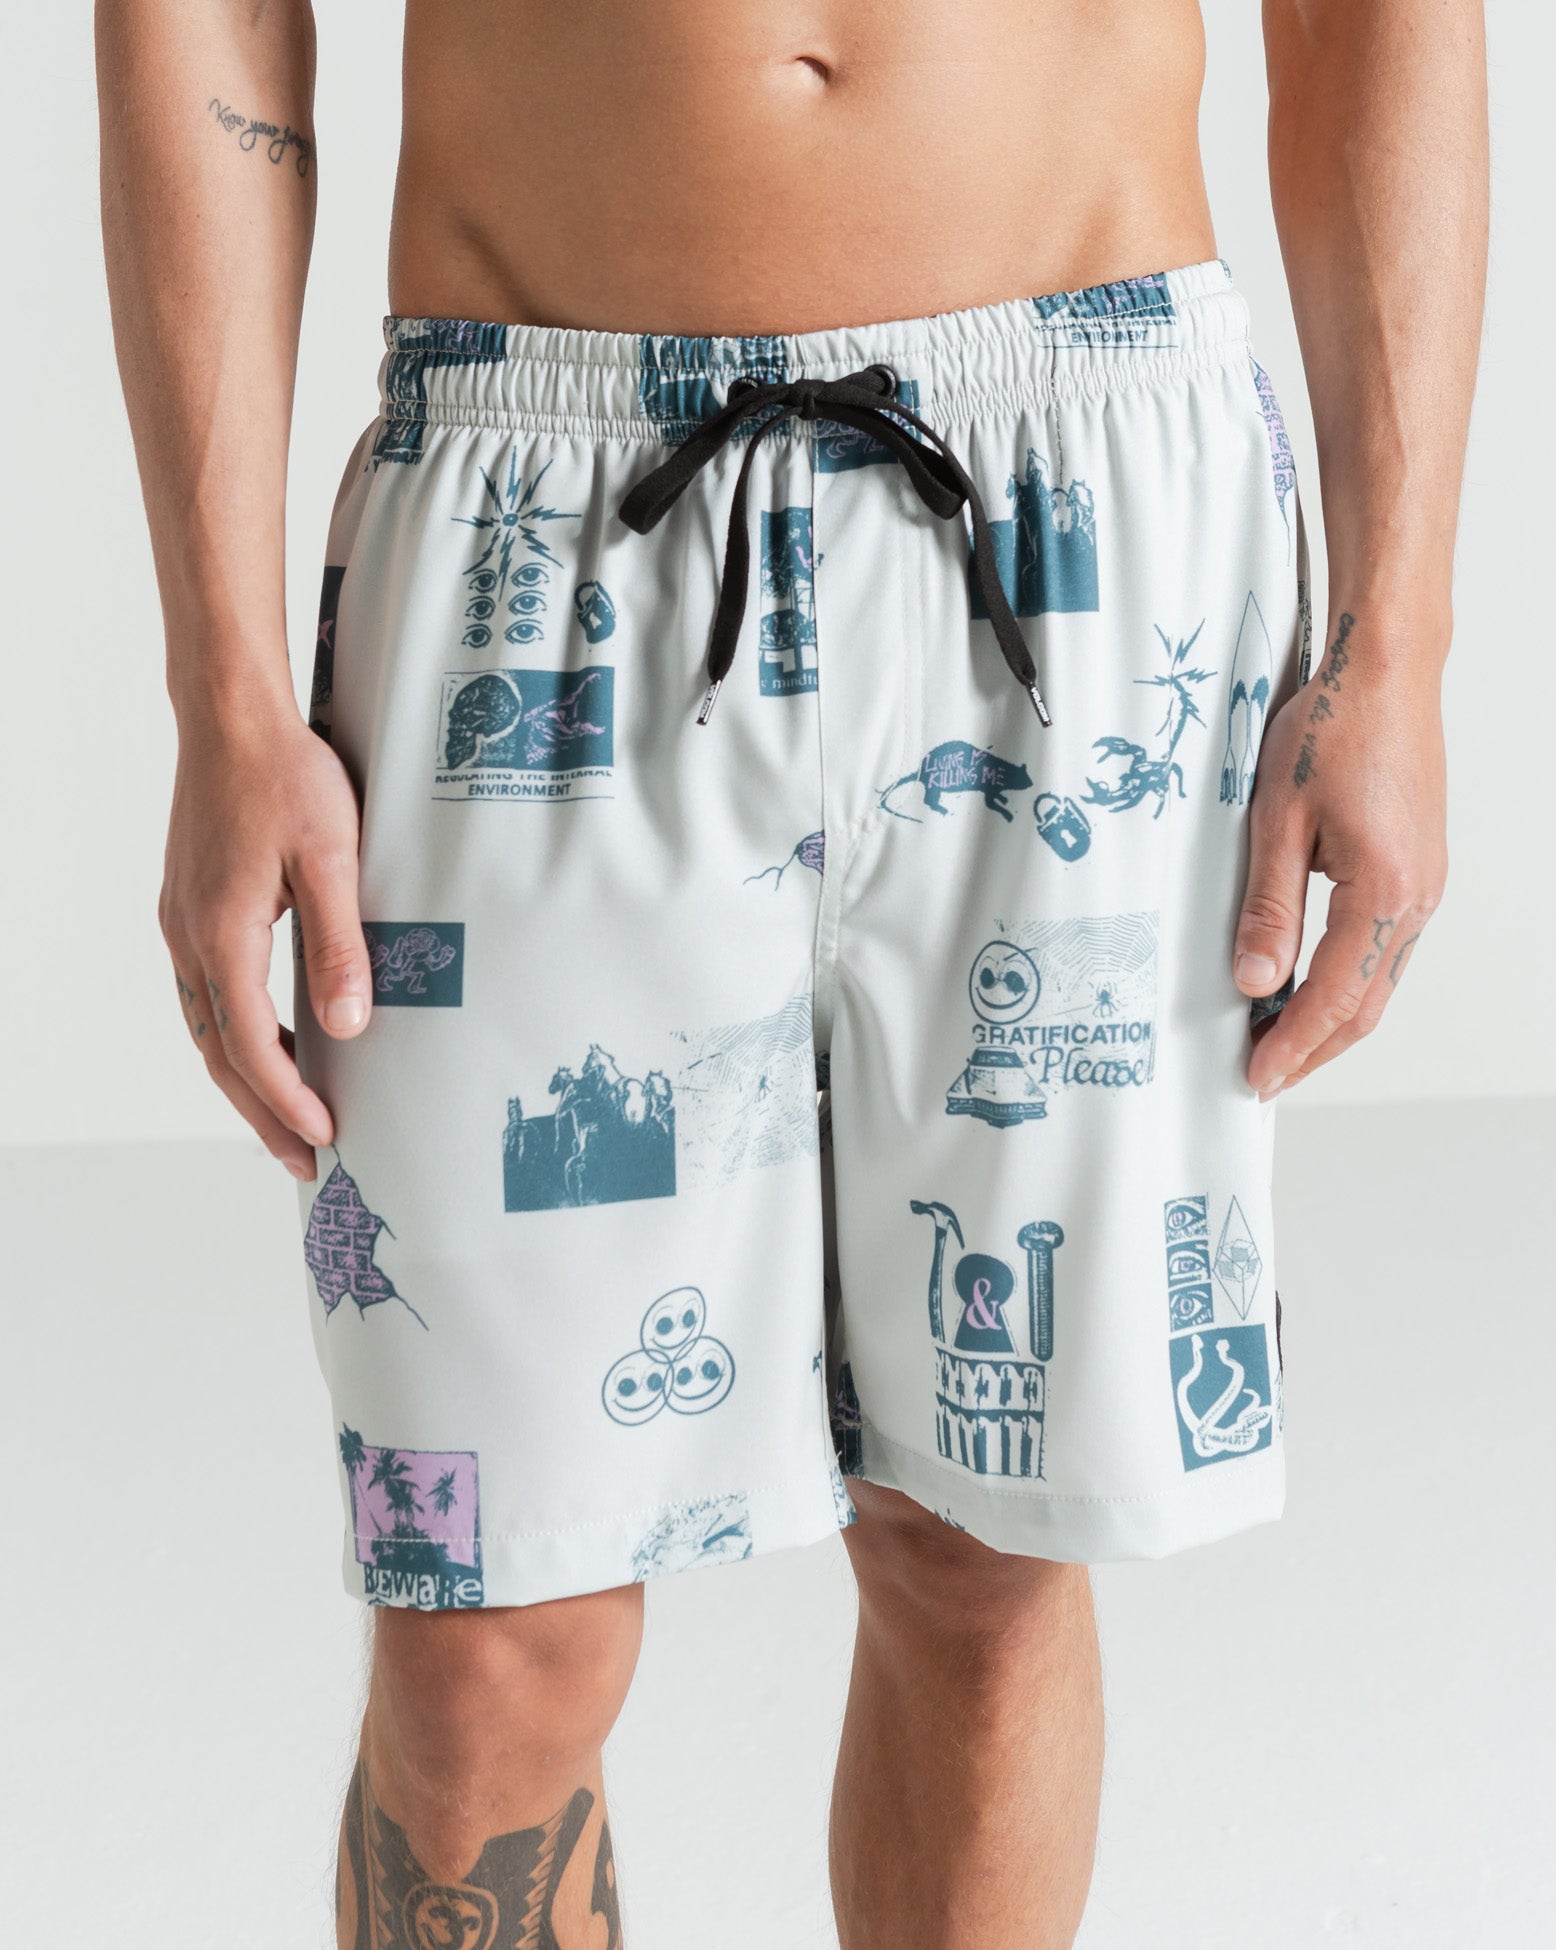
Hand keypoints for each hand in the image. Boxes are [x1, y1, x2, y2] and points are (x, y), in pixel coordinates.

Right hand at [160, 698, 372, 1176]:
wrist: (231, 717)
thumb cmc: (288, 776)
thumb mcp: (333, 858)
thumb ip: (340, 945)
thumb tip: (347, 1026)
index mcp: (222, 933)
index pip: (251, 1045)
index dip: (287, 1098)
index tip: (325, 1136)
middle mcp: (190, 937)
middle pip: (220, 1053)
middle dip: (262, 1111)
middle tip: (305, 1161)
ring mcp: (183, 923)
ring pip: (207, 1028)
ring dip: (246, 1079)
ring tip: (289, 1119)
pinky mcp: (190, 908)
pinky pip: (206, 995)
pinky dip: (235, 1035)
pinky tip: (271, 1044)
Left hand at [1233, 611, 1446, 1097]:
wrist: (1384, 670)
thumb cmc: (1333, 728)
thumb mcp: (1278, 821)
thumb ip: (1268, 907)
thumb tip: (1254, 980)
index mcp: (1383, 892)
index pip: (1333, 997)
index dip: (1292, 1045)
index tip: (1258, 1076)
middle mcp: (1416, 897)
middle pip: (1364, 1004)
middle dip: (1313, 1048)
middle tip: (1264, 1077)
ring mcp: (1423, 885)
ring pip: (1378, 981)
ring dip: (1330, 1019)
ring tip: (1278, 1043)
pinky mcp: (1416, 869)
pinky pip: (1384, 948)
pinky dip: (1347, 981)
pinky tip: (1310, 984)